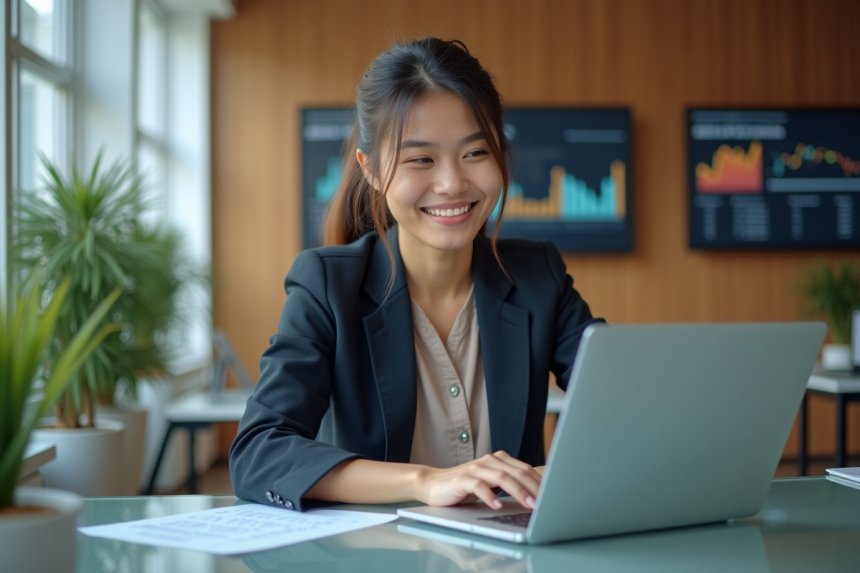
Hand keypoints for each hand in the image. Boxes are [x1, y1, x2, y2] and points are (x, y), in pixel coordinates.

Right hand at [417, 451, 541, 509]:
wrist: (432, 484)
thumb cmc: (464, 487)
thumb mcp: (490, 484)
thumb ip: (509, 483)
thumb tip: (537, 492)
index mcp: (499, 460)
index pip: (525, 469)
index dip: (541, 481)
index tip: (555, 494)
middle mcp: (489, 461)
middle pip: (517, 472)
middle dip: (534, 487)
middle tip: (546, 503)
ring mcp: (475, 469)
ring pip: (501, 477)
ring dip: (518, 492)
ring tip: (529, 504)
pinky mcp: (462, 479)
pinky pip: (478, 486)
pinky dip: (489, 495)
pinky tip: (497, 505)